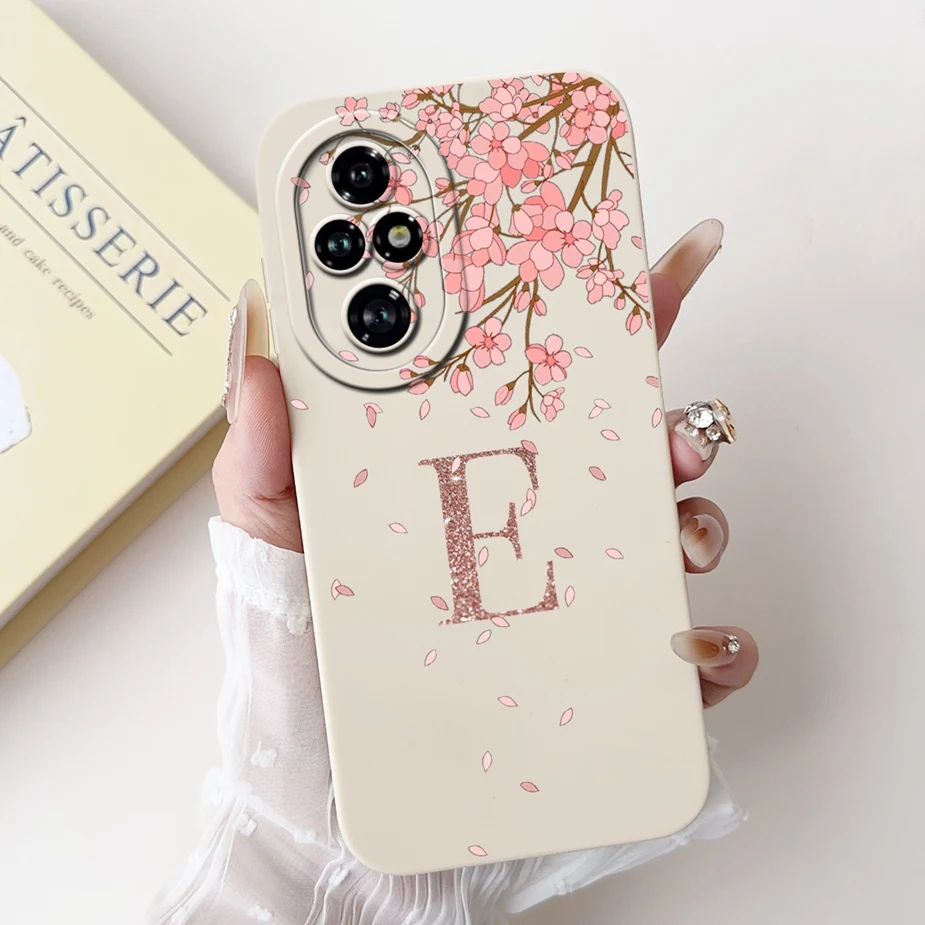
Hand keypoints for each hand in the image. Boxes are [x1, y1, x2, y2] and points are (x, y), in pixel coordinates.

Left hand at [212, 220, 757, 706]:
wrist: (322, 765)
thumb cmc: (304, 633)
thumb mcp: (269, 523)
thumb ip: (262, 439)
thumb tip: (256, 339)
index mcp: (477, 458)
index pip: (553, 370)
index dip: (606, 308)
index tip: (642, 258)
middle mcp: (543, 513)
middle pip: (639, 441)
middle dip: (676, 414)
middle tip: (670, 422)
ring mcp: (582, 591)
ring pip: (679, 531)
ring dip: (701, 516)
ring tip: (677, 526)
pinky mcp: (606, 677)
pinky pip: (693, 659)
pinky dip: (715, 649)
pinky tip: (683, 646)